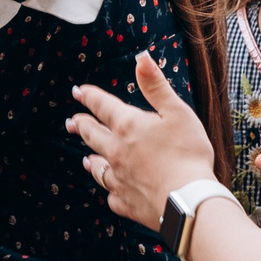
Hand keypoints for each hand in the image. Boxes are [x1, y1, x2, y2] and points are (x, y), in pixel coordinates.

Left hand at [66, 50, 216, 231]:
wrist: (188, 200)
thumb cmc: (188, 153)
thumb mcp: (177, 112)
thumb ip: (156, 86)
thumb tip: (141, 58)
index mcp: (128, 125)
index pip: (102, 105)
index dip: (89, 96)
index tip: (78, 91)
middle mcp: (116, 151)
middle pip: (92, 135)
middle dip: (81, 126)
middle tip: (72, 123)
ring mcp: (118, 178)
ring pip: (97, 167)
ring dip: (91, 159)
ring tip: (86, 158)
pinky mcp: (125, 202)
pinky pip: (112, 195)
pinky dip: (111, 190)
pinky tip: (112, 190)